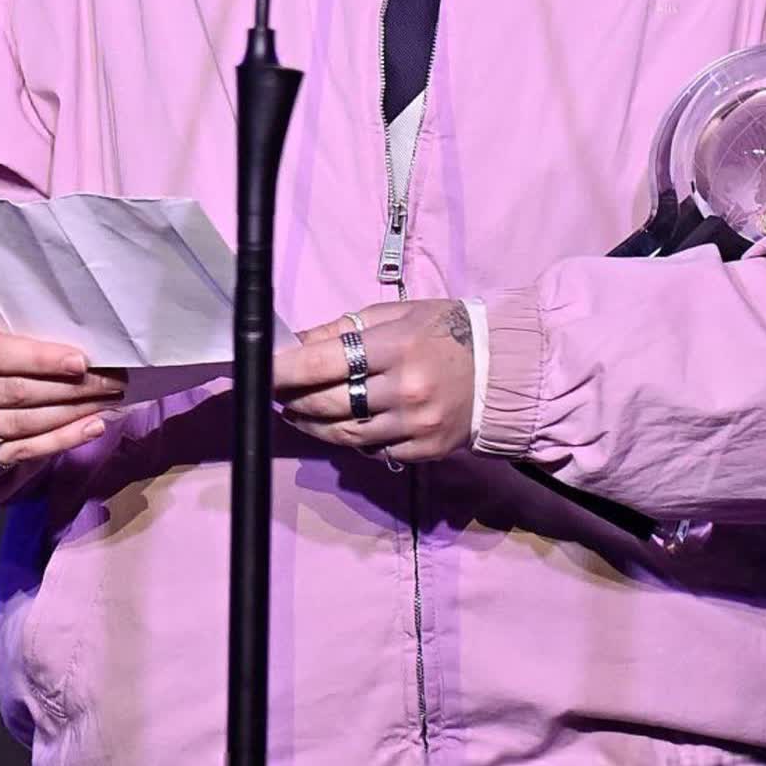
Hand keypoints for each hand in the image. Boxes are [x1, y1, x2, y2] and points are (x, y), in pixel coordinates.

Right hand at [0, 314, 126, 468]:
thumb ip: (19, 332)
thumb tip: (82, 342)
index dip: (41, 359)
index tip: (82, 361)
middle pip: (16, 391)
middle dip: (70, 386)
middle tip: (113, 379)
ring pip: (23, 423)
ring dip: (73, 412)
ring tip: (109, 399)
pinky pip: (23, 451)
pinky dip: (62, 440)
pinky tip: (92, 426)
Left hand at [272, 300, 474, 463]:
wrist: (506, 368)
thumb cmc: (447, 331)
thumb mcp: (398, 314)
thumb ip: (345, 327)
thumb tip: (297, 341)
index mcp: (397, 346)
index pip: (325, 361)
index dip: (286, 370)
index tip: (259, 370)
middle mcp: (404, 388)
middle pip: (329, 403)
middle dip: (293, 400)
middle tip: (276, 394)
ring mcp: (415, 424)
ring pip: (346, 434)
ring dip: (313, 425)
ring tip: (297, 413)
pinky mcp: (425, 450)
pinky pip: (375, 452)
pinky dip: (353, 441)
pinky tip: (342, 426)